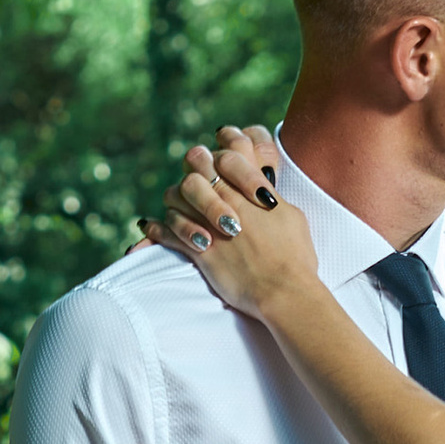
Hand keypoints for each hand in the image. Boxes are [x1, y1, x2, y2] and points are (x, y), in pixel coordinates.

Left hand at [140, 126, 315, 316]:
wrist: (283, 290)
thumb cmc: (295, 256)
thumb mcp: (291, 215)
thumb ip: (271, 198)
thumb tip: (262, 193)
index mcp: (251, 189)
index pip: (225, 154)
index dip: (218, 153)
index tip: (216, 162)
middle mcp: (227, 201)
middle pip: (195, 169)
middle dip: (192, 171)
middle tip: (194, 180)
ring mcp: (210, 224)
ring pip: (175, 197)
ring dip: (175, 200)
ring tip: (179, 206)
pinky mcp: (199, 250)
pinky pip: (166, 233)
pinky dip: (155, 228)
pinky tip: (149, 226)